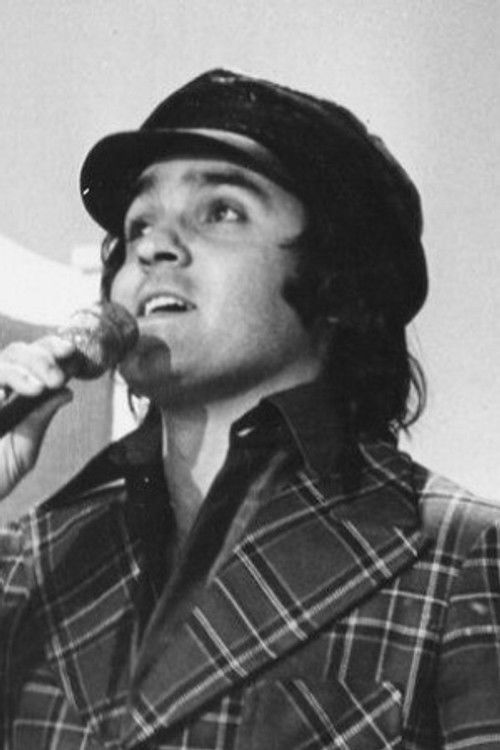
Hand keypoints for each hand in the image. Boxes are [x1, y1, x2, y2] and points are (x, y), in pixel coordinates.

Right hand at [0, 335, 75, 498]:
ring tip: (38, 389)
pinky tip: (2, 399)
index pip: (34, 358)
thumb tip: (67, 392)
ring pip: (0, 363)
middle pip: (17, 352)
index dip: (51, 348)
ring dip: (21, 371)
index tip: (71, 352)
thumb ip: (39, 419)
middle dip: (41, 359)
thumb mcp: (23, 449)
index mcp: (14, 392)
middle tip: (57, 378)